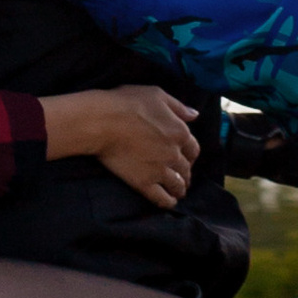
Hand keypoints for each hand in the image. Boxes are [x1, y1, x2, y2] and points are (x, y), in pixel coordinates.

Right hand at [42, 82, 201, 206]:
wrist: (103, 121)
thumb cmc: (127, 103)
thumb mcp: (157, 94)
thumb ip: (178, 106)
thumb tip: (195, 115)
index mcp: (180, 132)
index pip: (193, 148)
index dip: (191, 154)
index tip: (187, 157)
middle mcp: (174, 153)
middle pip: (186, 168)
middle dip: (186, 172)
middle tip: (182, 176)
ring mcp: (160, 170)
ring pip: (177, 184)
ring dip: (180, 188)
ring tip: (178, 191)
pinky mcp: (144, 183)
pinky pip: (161, 198)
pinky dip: (168, 201)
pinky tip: (169, 202)